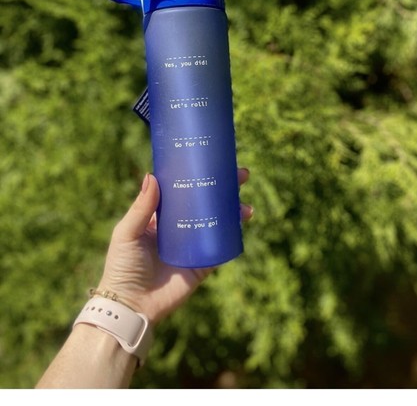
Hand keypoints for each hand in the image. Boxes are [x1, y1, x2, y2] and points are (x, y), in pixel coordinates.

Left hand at [98, 169, 251, 323]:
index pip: (183, 191)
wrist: (131, 305)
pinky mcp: (202, 265)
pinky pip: (221, 248)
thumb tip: (152, 175)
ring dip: (234, 211)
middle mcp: (181, 228)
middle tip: (241, 174)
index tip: (212, 161)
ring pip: (219, 223)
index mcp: (161, 218)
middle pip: (206, 203)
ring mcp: (193, 246)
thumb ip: (141, 207)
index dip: (198, 176)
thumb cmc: (122, 267)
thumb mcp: (127, 232)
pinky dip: (234, 236)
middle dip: (225, 188)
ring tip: (245, 204)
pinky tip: (243, 223)